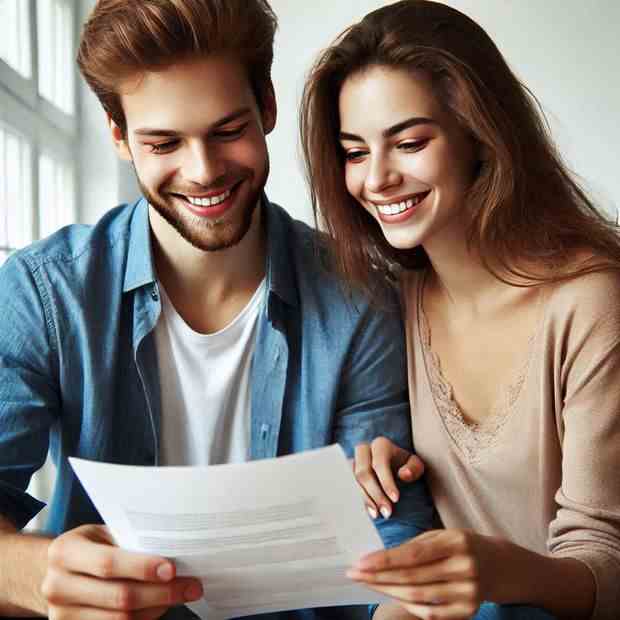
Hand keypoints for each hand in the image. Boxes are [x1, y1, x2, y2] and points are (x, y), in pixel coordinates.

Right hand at [42, 524, 202, 618]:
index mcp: (65, 551)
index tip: (172, 569)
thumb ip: (129, 540)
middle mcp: (58, 585)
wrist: (58, 572)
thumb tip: (175, 548)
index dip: (142, 568)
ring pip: (121, 619)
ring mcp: (61, 615)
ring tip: (181, 595)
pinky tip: (160, 606)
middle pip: (119, 597)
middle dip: (162, 593)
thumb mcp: (103, 534)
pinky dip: (144, 618)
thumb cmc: (91, 547)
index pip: (108, 563)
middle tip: (192, 586)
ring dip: (158, 608)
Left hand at [348, 529, 503, 619]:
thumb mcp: (443, 535)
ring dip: (388, 591)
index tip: (360, 562)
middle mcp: (464, 567)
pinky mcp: (469, 611)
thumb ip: (414, 546)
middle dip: (379, 577)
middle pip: (412, 577)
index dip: (384, 560)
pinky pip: (431, 613)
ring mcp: (468, 592)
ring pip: (418, 596)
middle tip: (355, 574)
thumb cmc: (462, 546)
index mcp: (456, 541)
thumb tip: (379, 558)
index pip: (413, 554)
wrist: (502, 567)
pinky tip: (392, 596)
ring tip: (368, 584)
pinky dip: (408, 605)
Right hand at [354, 437, 424, 518]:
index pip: (379, 463)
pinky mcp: (348, 472)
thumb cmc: (406, 465)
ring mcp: (353, 461)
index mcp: (380, 445)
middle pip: (363, 472)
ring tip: (377, 515)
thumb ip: (414, 468)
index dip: (386, 482)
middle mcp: (363, 450)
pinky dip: (359, 500)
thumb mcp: (416, 464)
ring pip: (354, 481)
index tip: (396, 499)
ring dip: (365, 499)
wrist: (393, 465)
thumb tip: (403, 474)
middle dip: (375, 494)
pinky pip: (350, 487)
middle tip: (387, 512)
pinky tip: (369, 512)